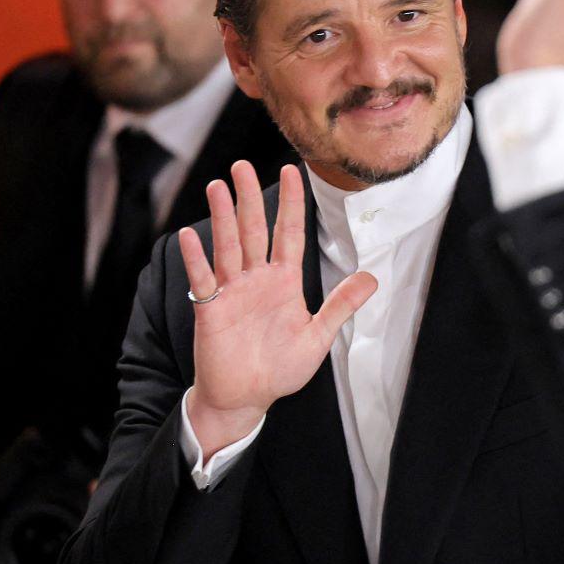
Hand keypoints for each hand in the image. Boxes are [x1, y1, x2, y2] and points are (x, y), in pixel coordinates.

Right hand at [180, 162, 377, 452]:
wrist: (246, 398)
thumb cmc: (279, 369)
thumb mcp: (318, 337)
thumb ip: (341, 305)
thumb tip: (373, 279)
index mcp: (284, 281)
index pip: (288, 233)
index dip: (290, 203)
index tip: (292, 170)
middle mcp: (256, 279)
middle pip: (253, 230)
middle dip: (248, 198)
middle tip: (243, 165)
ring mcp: (231, 291)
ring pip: (227, 246)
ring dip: (222, 217)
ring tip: (218, 186)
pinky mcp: (211, 309)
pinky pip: (203, 279)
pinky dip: (197, 258)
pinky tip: (191, 234)